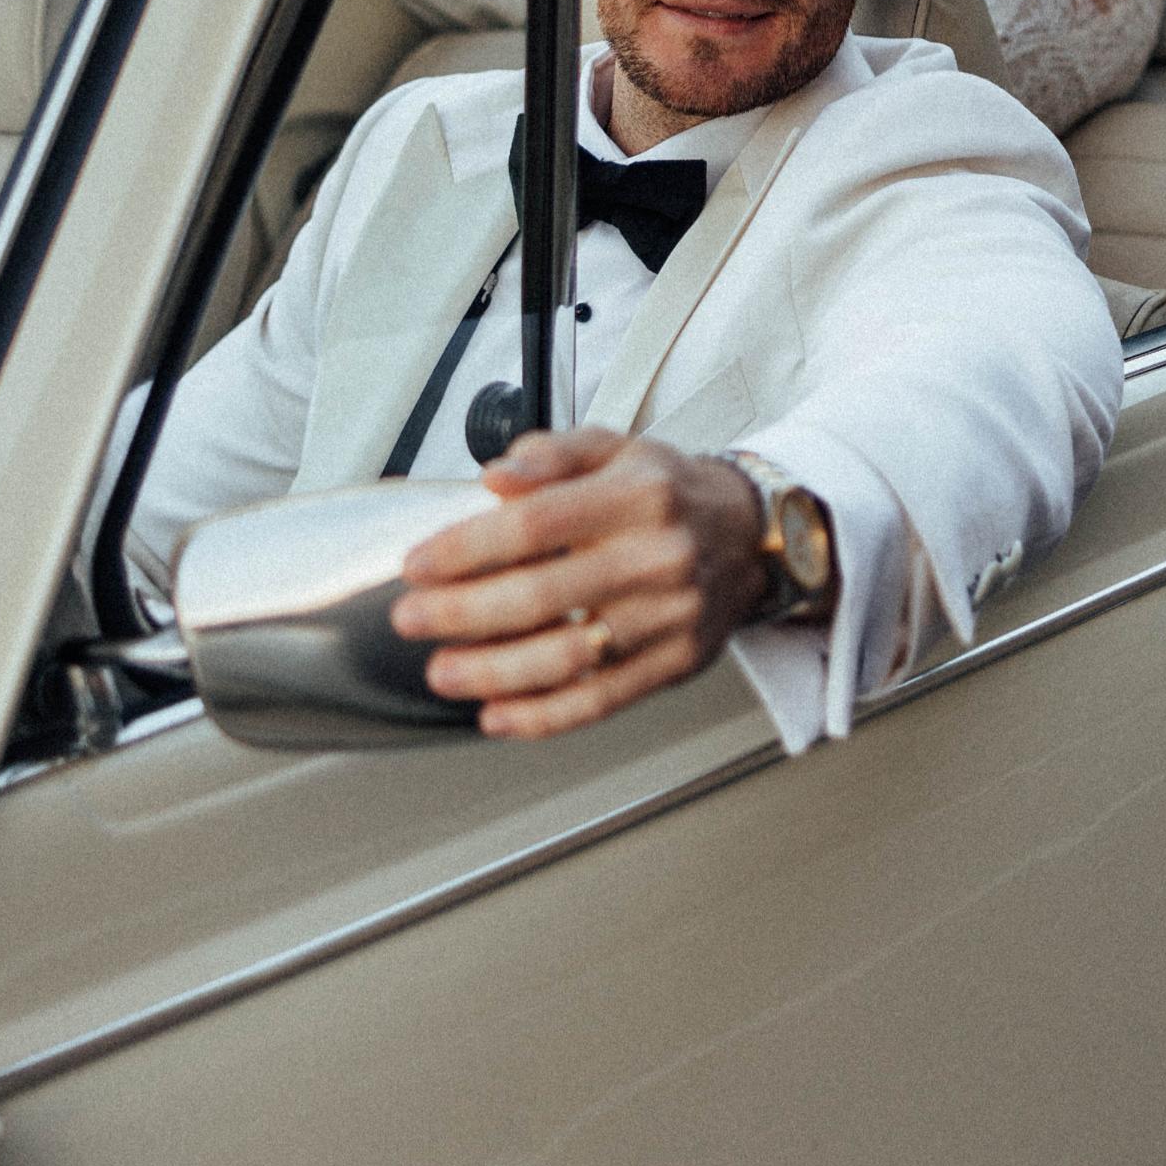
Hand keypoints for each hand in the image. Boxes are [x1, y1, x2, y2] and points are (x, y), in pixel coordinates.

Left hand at [387, 428, 774, 736]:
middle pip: (543, 595)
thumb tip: (495, 476)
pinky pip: (602, 701)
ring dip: (493, 672)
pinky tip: (497, 714)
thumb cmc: (668, 493)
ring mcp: (670, 616)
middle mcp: (658, 556)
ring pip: (569, 657)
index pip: (537, 523)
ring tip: (443, 672)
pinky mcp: (676, 663)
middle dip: (463, 613)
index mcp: (638, 495)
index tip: (418, 564)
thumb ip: (552, 455)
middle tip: (412, 618)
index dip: (467, 547)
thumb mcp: (617, 449)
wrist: (753, 537)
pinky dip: (543, 716)